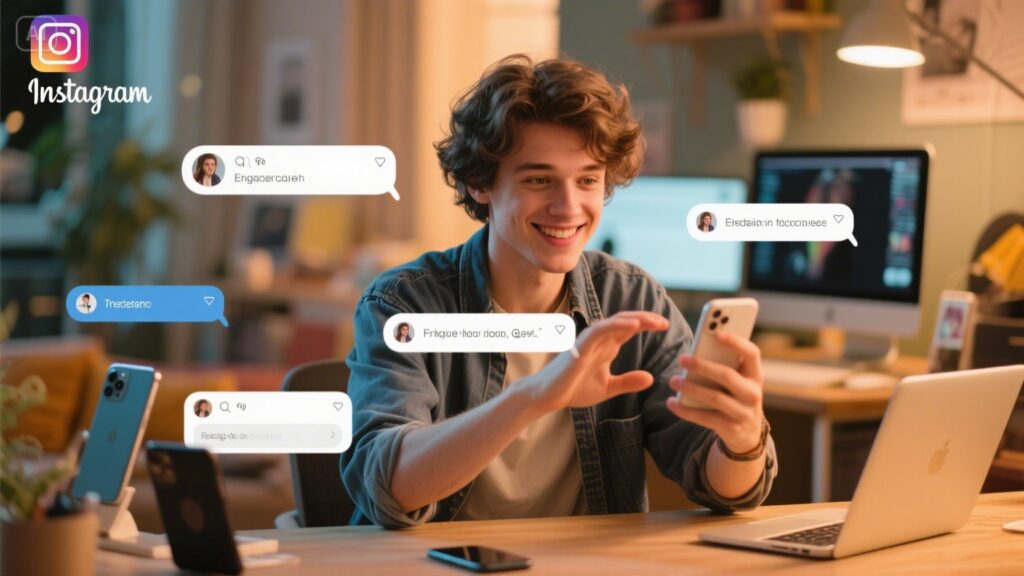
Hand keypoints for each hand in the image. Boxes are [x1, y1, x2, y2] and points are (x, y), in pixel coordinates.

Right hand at [516, 311, 668, 413]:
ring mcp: (588, 342)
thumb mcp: (608, 387)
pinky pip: (600, 331)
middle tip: (664, 322)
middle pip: (624, 322)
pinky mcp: (580, 347)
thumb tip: (651, 378)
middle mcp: (598, 340)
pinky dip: (616, 326)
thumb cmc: (573, 389)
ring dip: (635, 319)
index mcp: (605, 347)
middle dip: (645, 319)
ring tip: (654, 321)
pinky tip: (633, 325)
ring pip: (614, 323)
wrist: (548, 397)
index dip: (646, 324)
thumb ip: (627, 382)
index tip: (665, 325)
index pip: (628, 329)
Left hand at [665, 331, 764, 453]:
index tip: (717, 333)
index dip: (736, 342)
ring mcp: (744, 413)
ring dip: (691, 388)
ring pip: (715, 398)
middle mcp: (754, 394)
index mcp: (755, 375)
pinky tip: (671, 402)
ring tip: (673, 380)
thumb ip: (724, 365)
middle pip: (727, 375)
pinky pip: (705, 418)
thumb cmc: (735, 396)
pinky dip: (685, 410)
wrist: (747, 434)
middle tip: (682, 359)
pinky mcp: (731, 429)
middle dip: (703, 366)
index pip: (752, 353)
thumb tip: (696, 351)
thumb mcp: (738, 381)